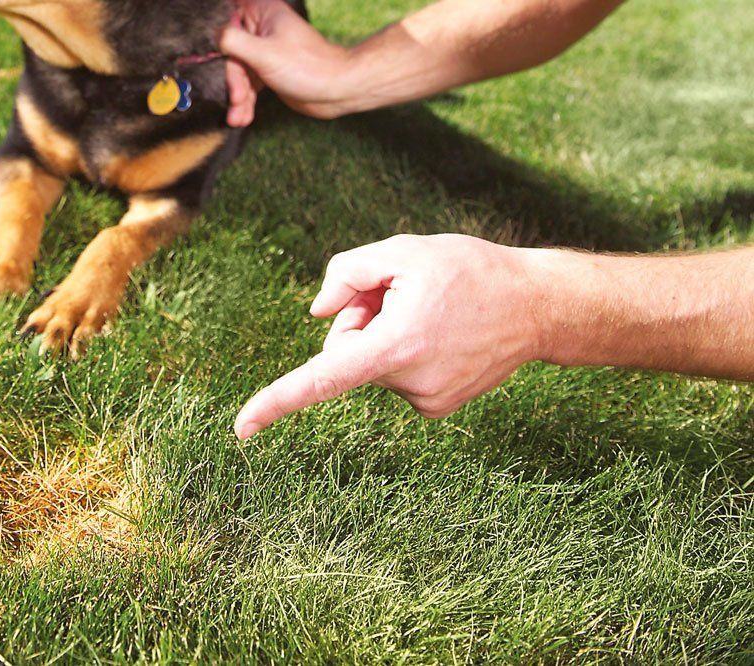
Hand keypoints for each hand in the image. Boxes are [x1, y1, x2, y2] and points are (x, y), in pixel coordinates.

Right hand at [221, 0, 354, 126]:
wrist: (335, 91)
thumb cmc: (308, 67)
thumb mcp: (264, 53)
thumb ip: (233, 42)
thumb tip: (215, 36)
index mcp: (262, 12)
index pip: (226, 19)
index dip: (219, 41)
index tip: (213, 60)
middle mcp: (262, 28)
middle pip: (230, 52)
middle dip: (233, 80)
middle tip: (237, 98)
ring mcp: (265, 50)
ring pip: (238, 72)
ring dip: (238, 96)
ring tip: (238, 116)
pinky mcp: (268, 70)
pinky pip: (248, 84)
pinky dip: (245, 101)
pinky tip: (243, 117)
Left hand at [234, 234, 545, 438]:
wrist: (539, 306)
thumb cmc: (470, 270)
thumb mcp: (403, 251)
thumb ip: (347, 272)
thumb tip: (318, 312)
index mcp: (393, 347)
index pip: (321, 379)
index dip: (276, 401)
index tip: (241, 428)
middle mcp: (407, 384)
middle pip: (346, 351)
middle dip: (360, 321)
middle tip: (406, 297)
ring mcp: (424, 401)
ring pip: (371, 362)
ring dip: (386, 335)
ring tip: (433, 314)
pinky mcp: (436, 407)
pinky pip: (395, 375)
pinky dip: (405, 353)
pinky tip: (442, 335)